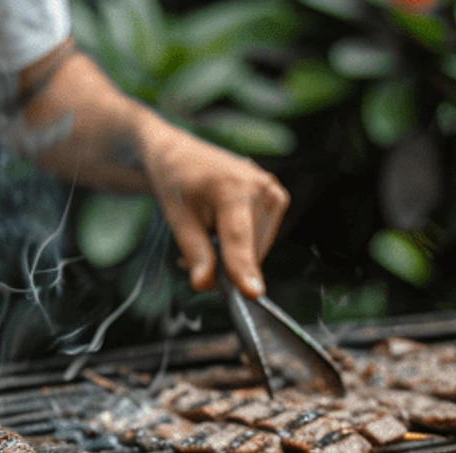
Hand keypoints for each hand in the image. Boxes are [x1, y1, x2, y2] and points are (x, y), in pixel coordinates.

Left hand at [138, 121, 289, 297]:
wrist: (181, 156)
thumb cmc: (177, 185)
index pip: (238, 238)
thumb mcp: (177, 220)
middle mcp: (260, 186)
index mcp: (232, 188)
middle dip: (225, 262)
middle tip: (195, 252)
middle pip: (249, 250)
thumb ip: (195, 254)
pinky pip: (263, 238)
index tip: (253, 294)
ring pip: (258, 248)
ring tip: (209, 233)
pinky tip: (224, 229)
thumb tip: (205, 285)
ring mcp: (273, 191)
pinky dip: (244, 244)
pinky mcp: (278, 198)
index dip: (243, 268)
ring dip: (234, 255)